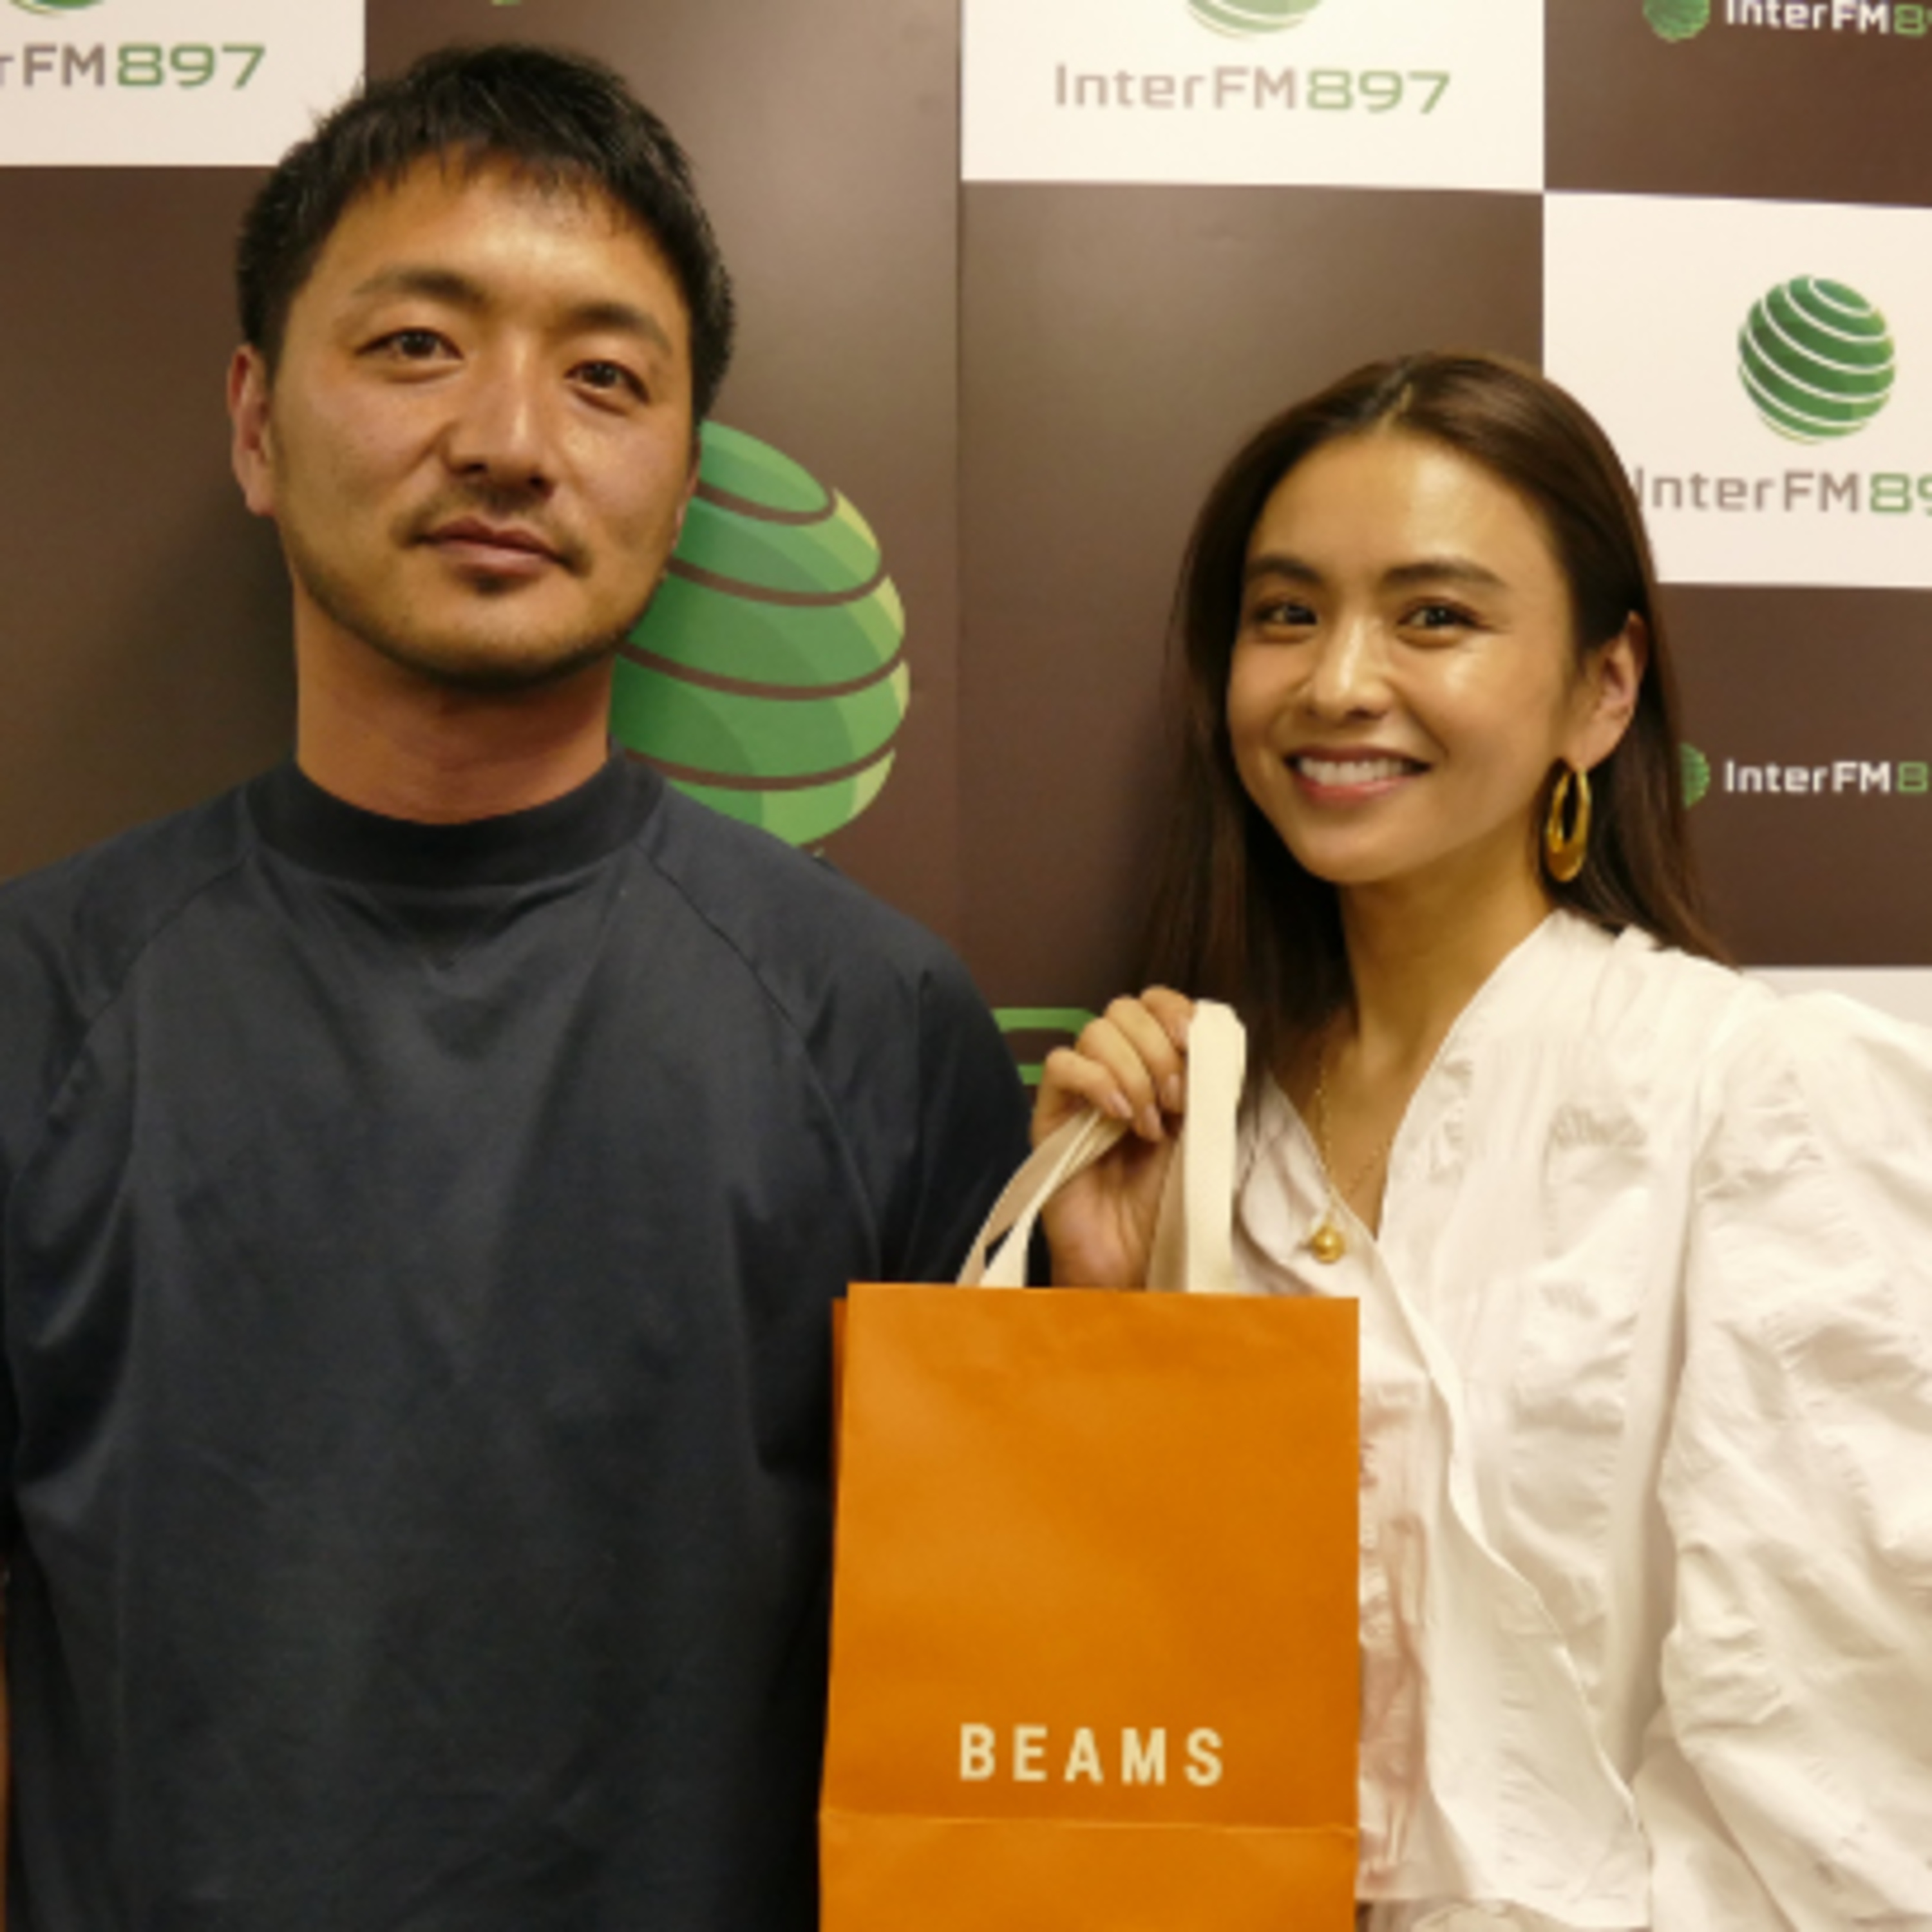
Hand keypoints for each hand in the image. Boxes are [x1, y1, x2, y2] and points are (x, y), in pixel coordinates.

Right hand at [1032, 989, 1194, 1288]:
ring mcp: (1079, 1091)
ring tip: (1148, 1125)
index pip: (1154, 1002)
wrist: (1132, 1258)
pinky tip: (1119, 1116)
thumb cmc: (1165, 1201)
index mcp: (1153, 1066)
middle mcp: (1114, 1070)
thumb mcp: (1200, 1133)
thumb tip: (1209, 1038)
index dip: (1174, 1010)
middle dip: (1158, 1048)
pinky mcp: (1049, 1115)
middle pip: (1124, 1009)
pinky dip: (1096, 1081)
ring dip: (1133, 1072)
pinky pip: (1061, 1066)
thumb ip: (1203, 1084)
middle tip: (1174, 1103)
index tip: (1194, 1044)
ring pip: (1094, 1032)